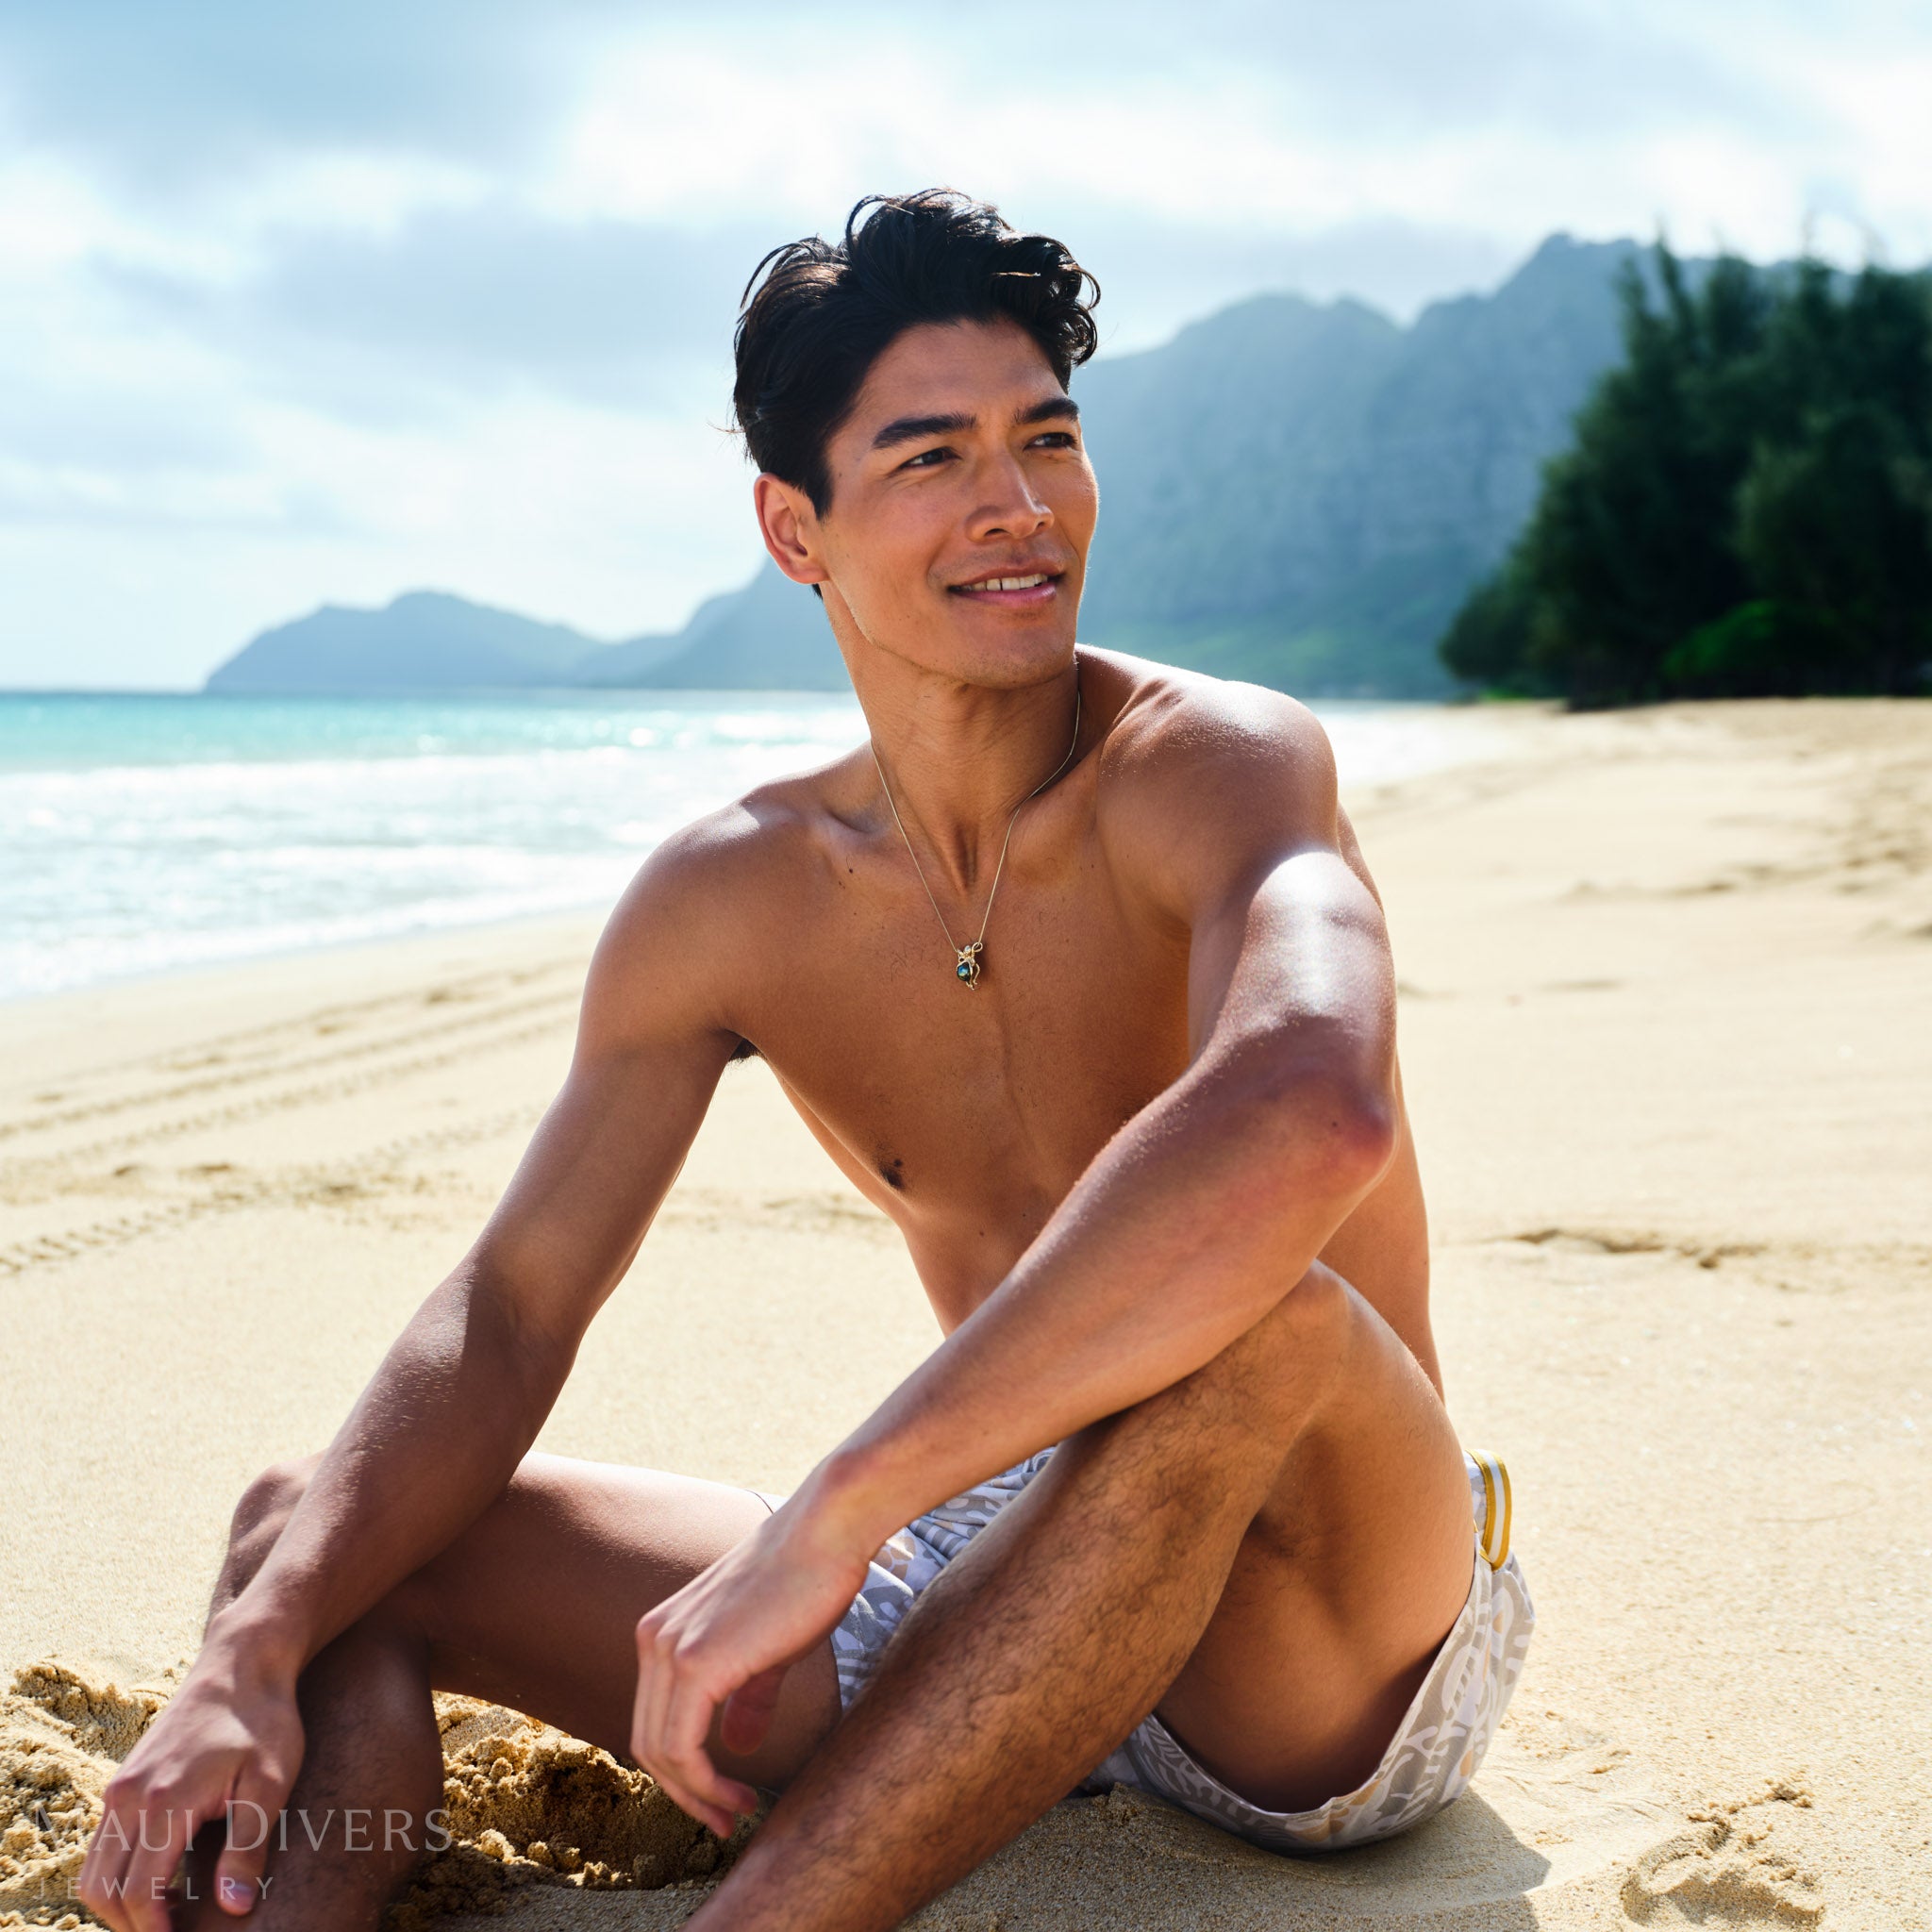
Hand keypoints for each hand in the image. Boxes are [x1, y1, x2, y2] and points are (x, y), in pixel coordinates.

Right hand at [76, 1631, 304, 1929]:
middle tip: (173, 1931)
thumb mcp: (270, 1783)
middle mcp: (129, 1797)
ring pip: (93, 1872)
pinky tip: (159, 1877)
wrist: (242, 1663)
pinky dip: (116, 1874)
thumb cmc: (264, 1721)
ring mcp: (120, 1788)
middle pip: (104, 1891)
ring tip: (166, 1913)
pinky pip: (101, 1845)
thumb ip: (249, 1847)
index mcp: (165, 1803)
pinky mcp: (123, 1780)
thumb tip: (233, 1906)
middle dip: (132, 1924)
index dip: (156, 1931)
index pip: (139, 1894)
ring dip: (119, 1902)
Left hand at [631, 1494, 871, 1835]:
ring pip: (660, 1751)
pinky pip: (681, 1745)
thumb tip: (739, 1745)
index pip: (654, 1722)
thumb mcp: (770, 1648)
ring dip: (697, 1796)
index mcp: (664, 1633)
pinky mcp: (695, 1660)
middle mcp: (654, 1639)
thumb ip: (748, 1695)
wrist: (826, 1532)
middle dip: (686, 1793)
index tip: (725, 1801)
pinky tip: (738, 1796)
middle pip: (648, 1743)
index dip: (684, 1772)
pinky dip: (704, 1782)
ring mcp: (670, 1648)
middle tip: (726, 1821)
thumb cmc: (807, 1581)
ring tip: (736, 1814)